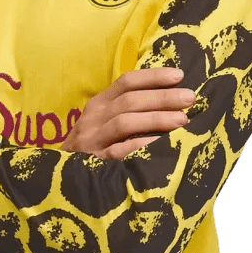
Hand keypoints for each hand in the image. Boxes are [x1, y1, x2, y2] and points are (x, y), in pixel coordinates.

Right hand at [61, 67, 195, 159]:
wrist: (61, 176)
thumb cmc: (94, 146)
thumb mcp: (105, 122)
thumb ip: (129, 109)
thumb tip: (171, 98)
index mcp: (99, 104)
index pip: (126, 82)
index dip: (152, 76)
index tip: (179, 76)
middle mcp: (93, 118)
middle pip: (129, 100)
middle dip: (162, 97)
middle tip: (189, 98)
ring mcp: (93, 140)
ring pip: (125, 122)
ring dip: (156, 119)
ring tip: (182, 120)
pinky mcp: (95, 162)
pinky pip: (120, 151)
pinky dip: (142, 145)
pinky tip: (162, 144)